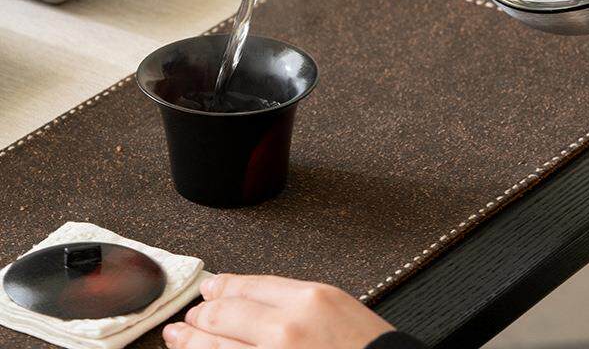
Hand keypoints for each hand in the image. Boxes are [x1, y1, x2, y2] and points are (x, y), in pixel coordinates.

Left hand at [162, 274, 393, 348]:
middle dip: (200, 316)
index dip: (222, 288)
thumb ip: (298, 300)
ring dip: (192, 342)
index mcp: (308, 299)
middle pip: (225, 316)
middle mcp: (286, 330)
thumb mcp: (338, 307)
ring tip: (178, 337)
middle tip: (187, 317)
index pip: (248, 287)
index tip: (208, 289)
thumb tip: (257, 300)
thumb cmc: (369, 347)